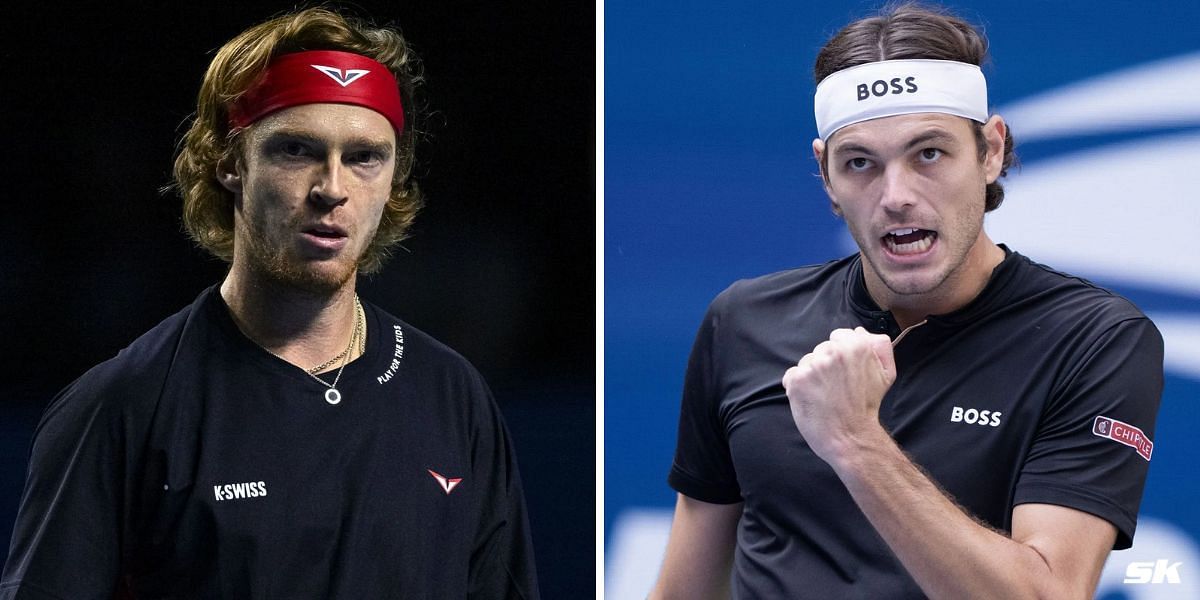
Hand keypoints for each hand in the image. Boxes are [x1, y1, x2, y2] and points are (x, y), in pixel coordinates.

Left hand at [782, 327, 895, 464]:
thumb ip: (879, 347)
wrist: (851, 437)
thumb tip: (861, 332)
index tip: (844, 372)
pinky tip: (812, 399)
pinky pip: (792, 375)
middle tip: (837, 387)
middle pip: (822, 349)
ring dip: (812, 376)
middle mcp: (833, 352)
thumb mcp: (886, 374)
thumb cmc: (867, 406)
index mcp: (856, 345)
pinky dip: (798, 387)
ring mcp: (813, 366)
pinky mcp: (796, 380)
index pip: (839, 336)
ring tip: (825, 395)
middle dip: (826, 365)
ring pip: (807, 362)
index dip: (841, 355)